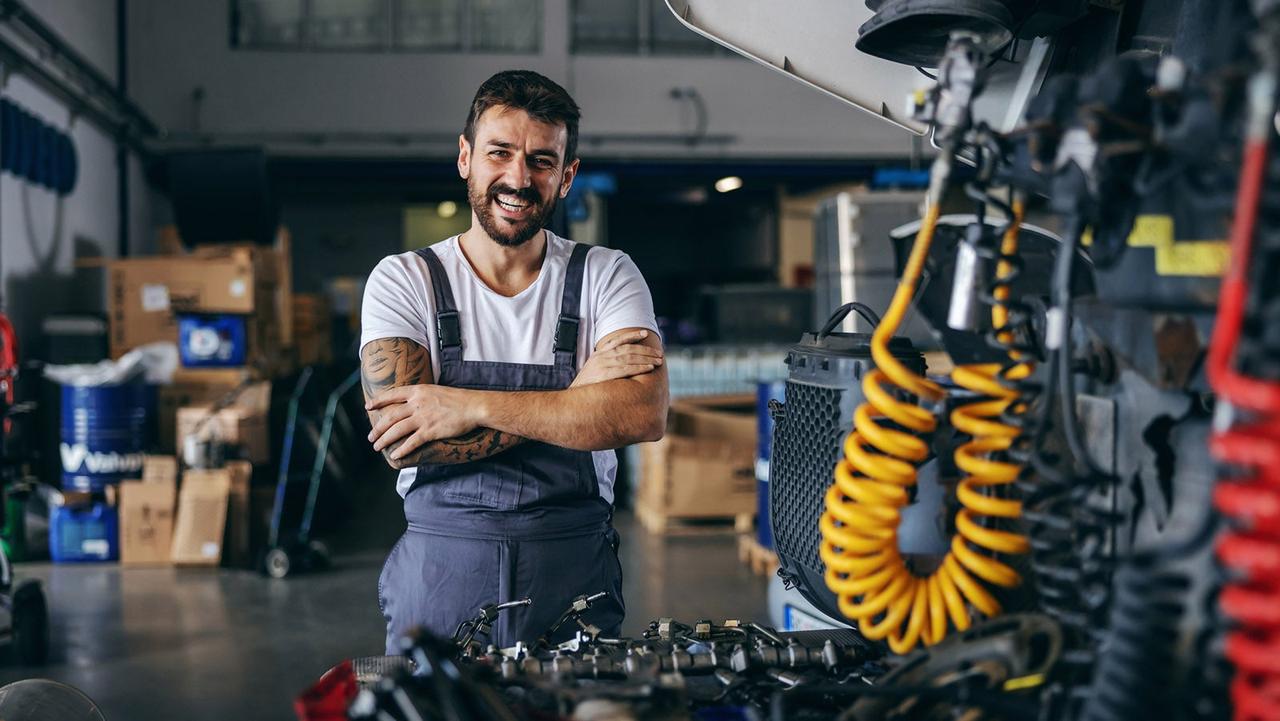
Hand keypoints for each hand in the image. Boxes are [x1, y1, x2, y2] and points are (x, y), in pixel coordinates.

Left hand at [365, 384, 480, 460]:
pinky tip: (395, 455)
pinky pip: (412, 442)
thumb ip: (422, 397)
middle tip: (370, 437)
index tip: (367, 407)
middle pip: (390, 416)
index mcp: (418, 391)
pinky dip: (401, 449)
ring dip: (384, 440)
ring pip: (397, 429)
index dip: (378, 401)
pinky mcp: (431, 430)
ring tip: (377, 447)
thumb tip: (412, 404)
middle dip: (378, 428)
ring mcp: (423, 417)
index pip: (392, 395)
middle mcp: (417, 403)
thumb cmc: (459, 399)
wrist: (474, 406)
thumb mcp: (436, 391)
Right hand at [571, 330, 663, 387]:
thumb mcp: (593, 372)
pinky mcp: (604, 375)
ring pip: (629, 357)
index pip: (617, 340)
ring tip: (658, 361)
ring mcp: (602, 365)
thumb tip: (622, 365)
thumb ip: (606, 366)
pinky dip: (639, 368)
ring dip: (646, 359)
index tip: (645, 334)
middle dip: (645, 351)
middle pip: (627, 349)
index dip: (632, 336)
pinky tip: (649, 368)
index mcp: (598, 354)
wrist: (570, 399)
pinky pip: (626, 369)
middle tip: (659, 354)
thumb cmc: (585, 388)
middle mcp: (601, 357)